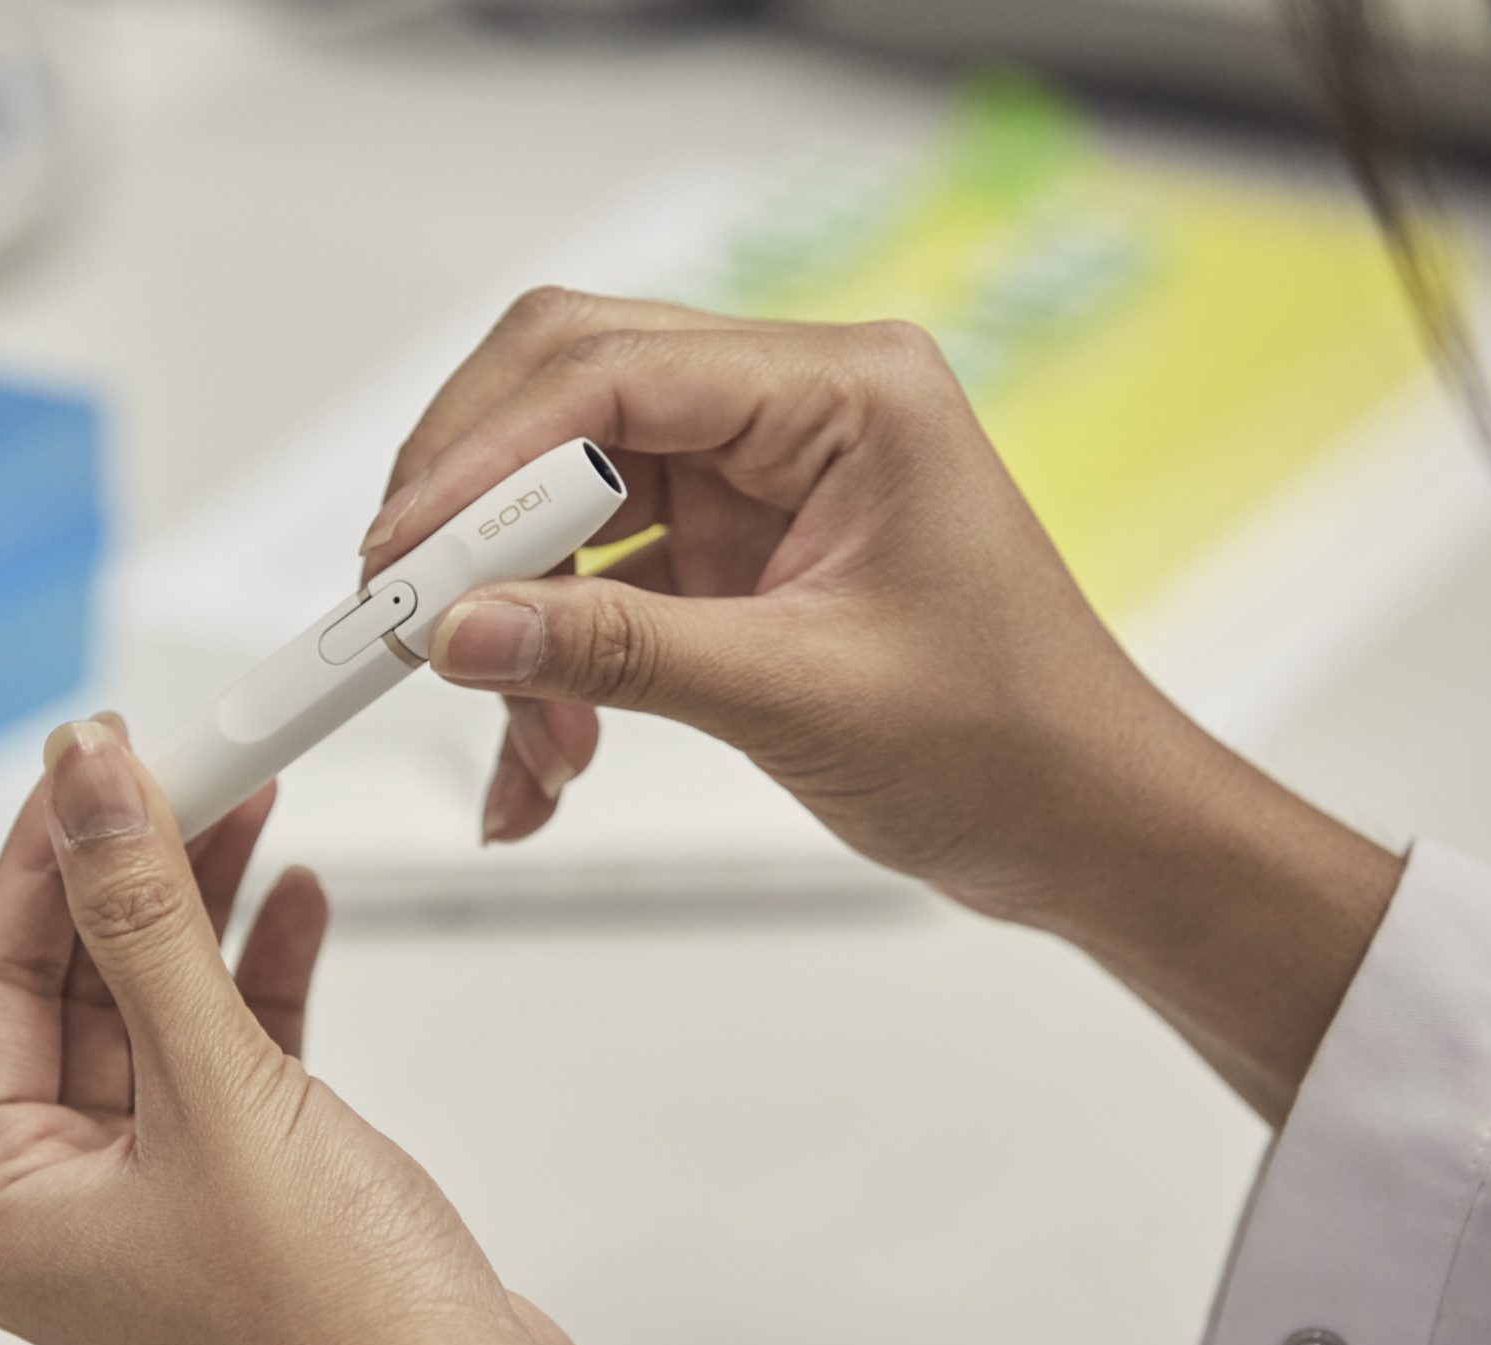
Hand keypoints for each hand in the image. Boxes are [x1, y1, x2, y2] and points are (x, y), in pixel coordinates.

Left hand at [0, 714, 693, 1344]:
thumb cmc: (338, 1324)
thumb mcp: (220, 1088)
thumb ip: (146, 923)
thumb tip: (84, 788)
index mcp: (6, 1206)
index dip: (39, 858)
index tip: (87, 759)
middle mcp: (65, 1209)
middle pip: (76, 989)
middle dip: (133, 872)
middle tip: (183, 764)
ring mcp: (155, 1202)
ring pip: (156, 1011)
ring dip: (200, 910)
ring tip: (249, 804)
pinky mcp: (242, 1192)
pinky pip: (224, 1055)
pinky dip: (256, 977)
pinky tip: (295, 904)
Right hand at [364, 289, 1400, 1117]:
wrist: (1087, 824)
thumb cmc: (1010, 745)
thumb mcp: (796, 697)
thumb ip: (617, 652)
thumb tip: (461, 629)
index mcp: (848, 392)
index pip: (615, 373)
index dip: (485, 459)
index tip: (402, 556)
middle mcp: (797, 406)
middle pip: (569, 397)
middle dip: (475, 514)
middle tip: (404, 613)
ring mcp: (762, 473)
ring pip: (569, 498)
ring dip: (519, 618)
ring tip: (528, 749)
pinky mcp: (736, 545)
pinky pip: (599, 577)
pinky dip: (556, 660)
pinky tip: (542, 762)